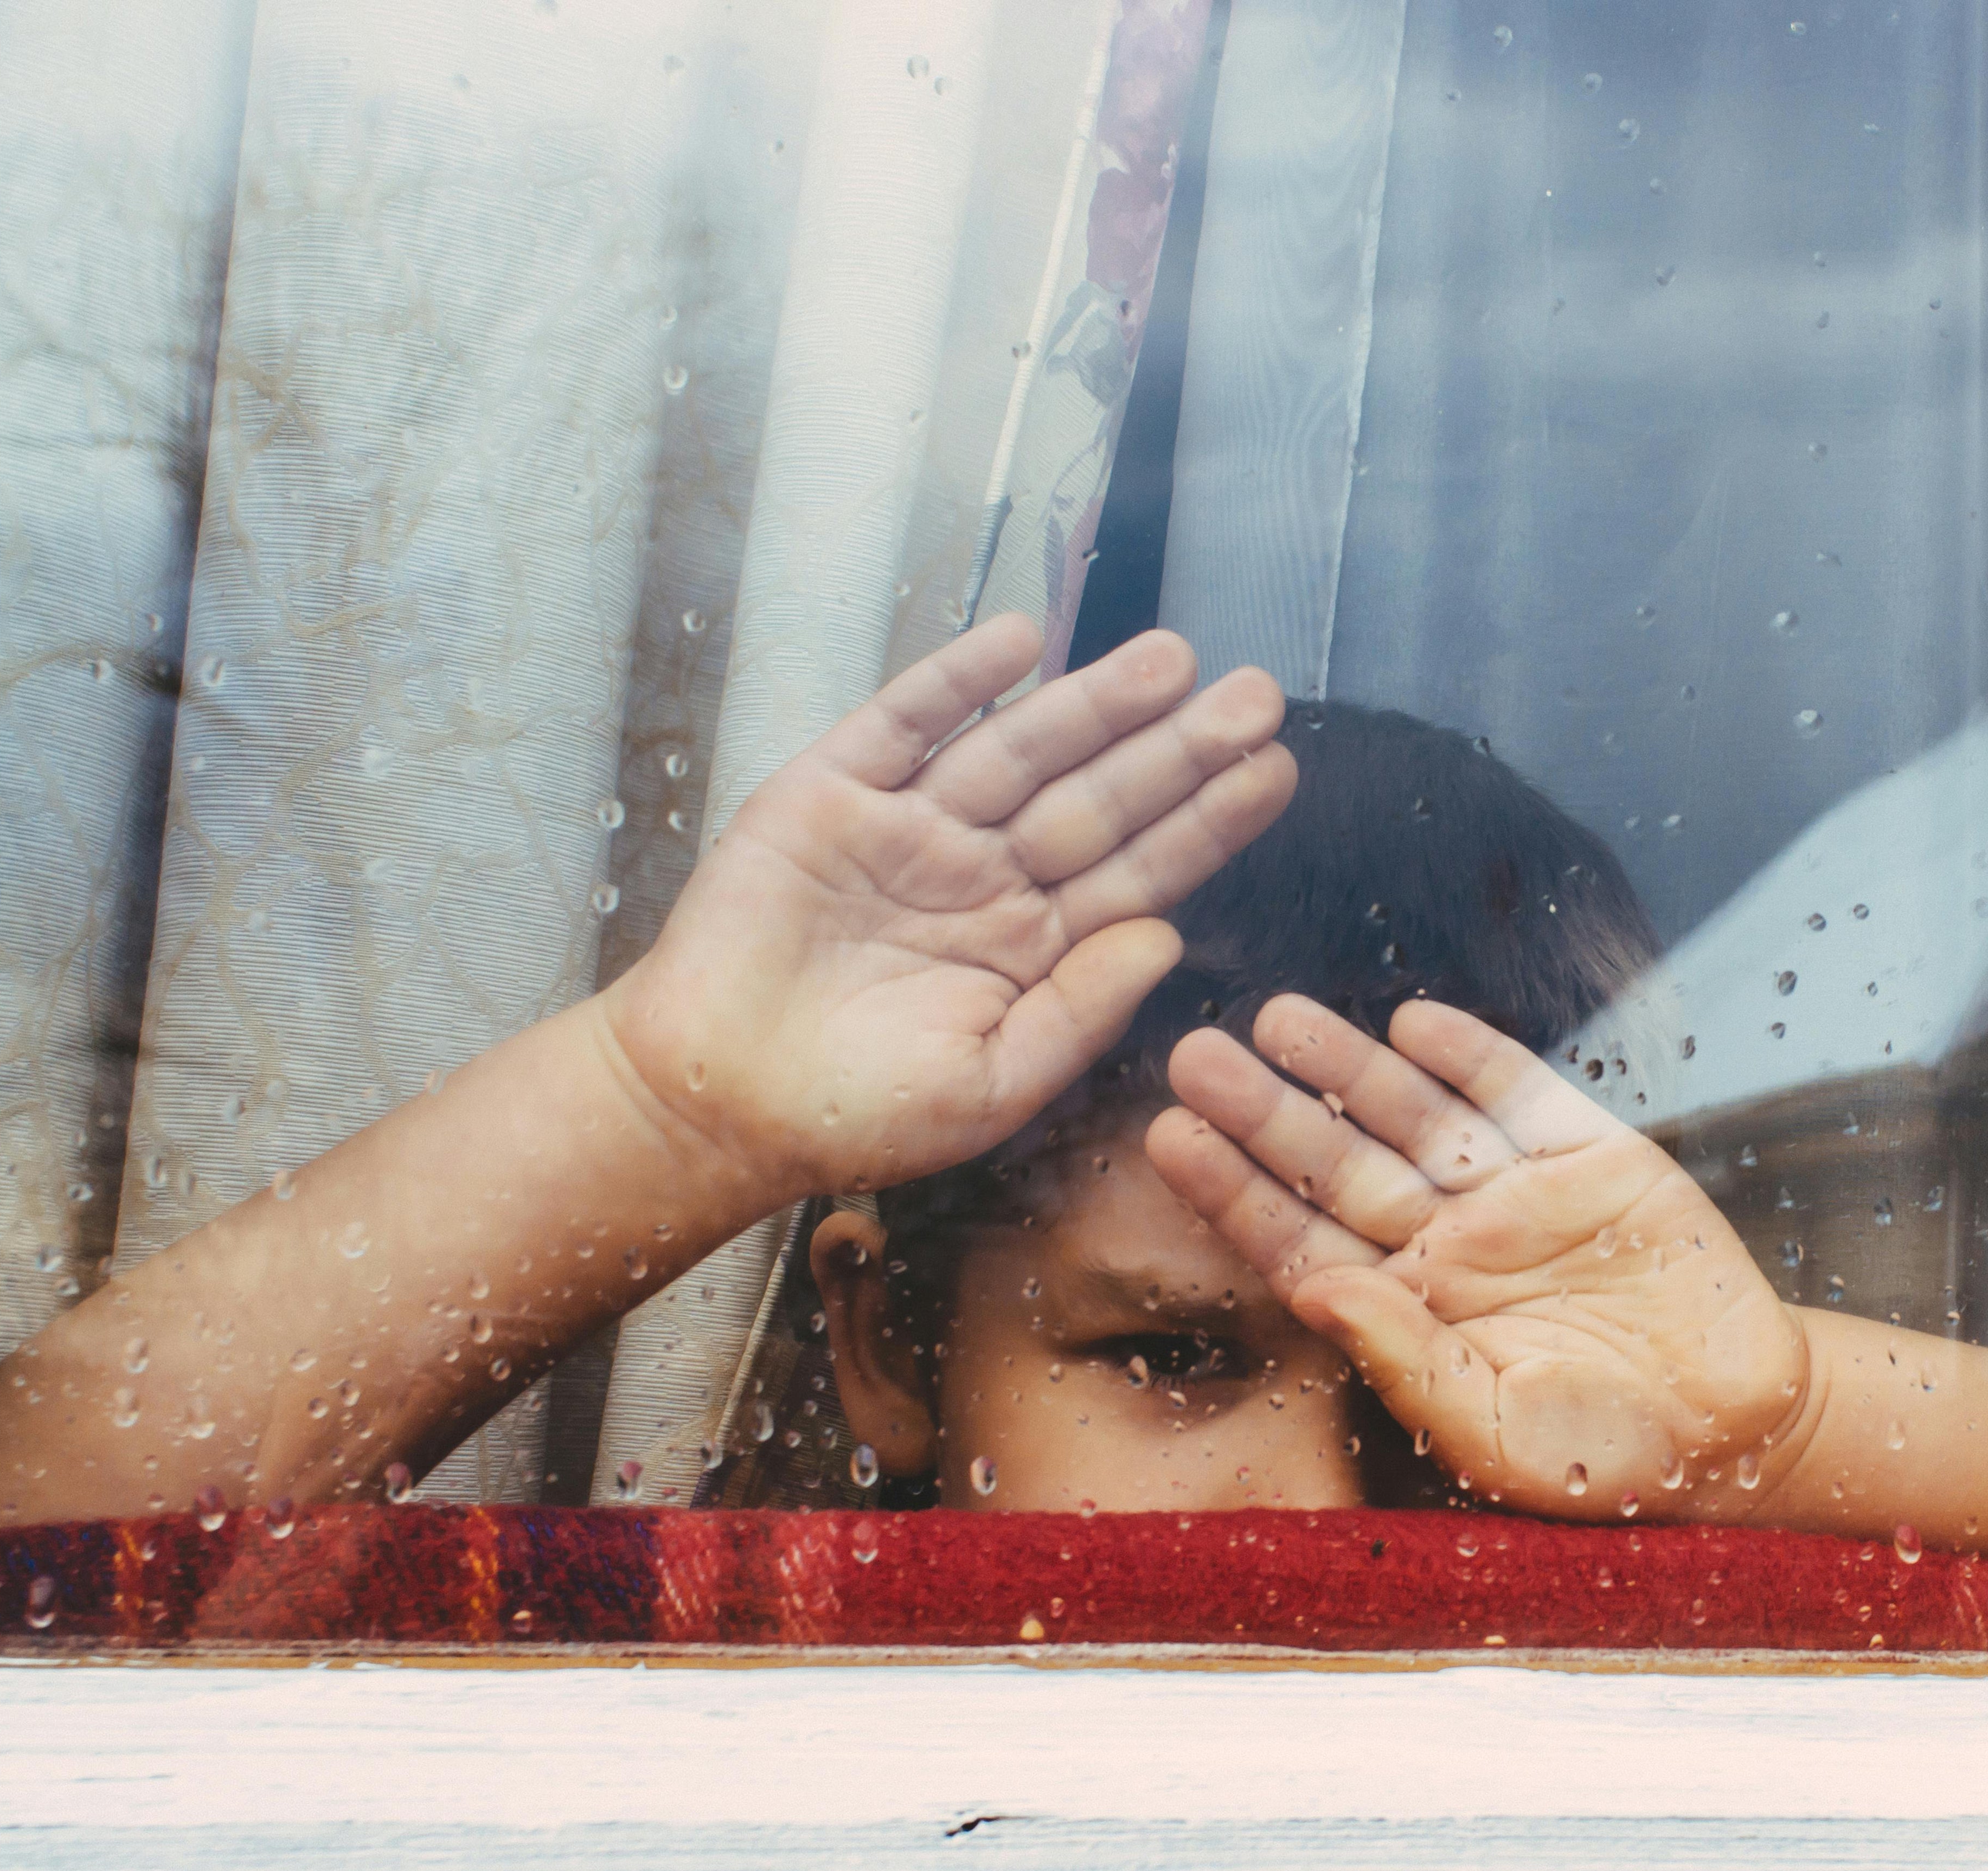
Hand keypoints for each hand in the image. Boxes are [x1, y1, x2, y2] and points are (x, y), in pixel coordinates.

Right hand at [605, 619, 1293, 1205]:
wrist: (712, 1103)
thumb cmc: (854, 1115)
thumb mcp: (990, 1084)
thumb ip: (1081, 1012)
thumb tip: (1168, 938)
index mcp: (1032, 946)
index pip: (1140, 871)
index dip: (1207, 819)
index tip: (1275, 770)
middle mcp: (985, 877)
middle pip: (1099, 797)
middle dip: (1176, 747)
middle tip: (1255, 695)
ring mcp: (911, 830)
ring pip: (1019, 748)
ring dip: (1093, 701)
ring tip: (1172, 659)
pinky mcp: (831, 795)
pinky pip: (903, 723)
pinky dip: (956, 679)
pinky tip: (1022, 639)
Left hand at [1144, 995, 1816, 1522]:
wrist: (1739, 1429)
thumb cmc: (1610, 1456)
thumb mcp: (1495, 1432)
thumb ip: (1404, 1363)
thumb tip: (1315, 1292)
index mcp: (1412, 1316)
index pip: (1300, 1241)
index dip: (1234, 1190)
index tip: (1167, 1137)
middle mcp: (1452, 1247)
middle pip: (1338, 1165)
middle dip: (1266, 1111)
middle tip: (1192, 1055)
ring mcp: (1521, 1198)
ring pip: (1416, 1117)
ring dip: (1347, 1068)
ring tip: (1276, 1018)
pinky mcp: (1597, 1158)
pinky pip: (1521, 1093)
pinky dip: (1471, 1055)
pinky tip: (1412, 1021)